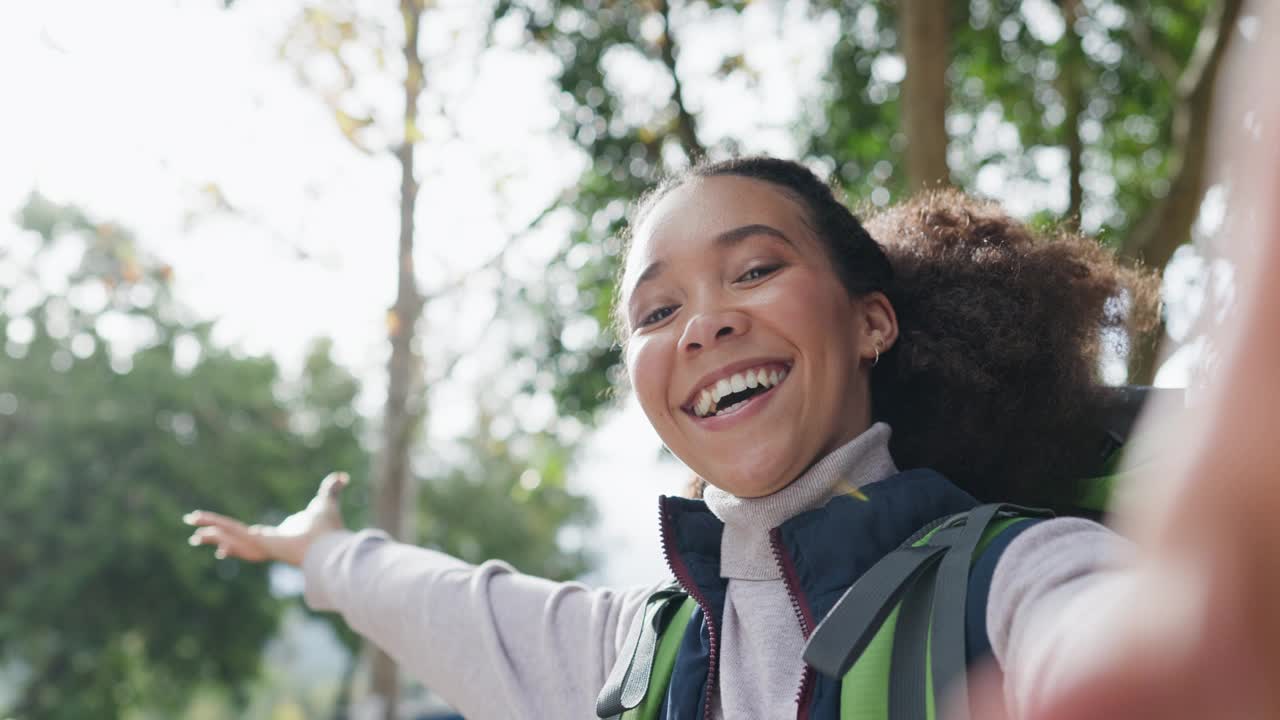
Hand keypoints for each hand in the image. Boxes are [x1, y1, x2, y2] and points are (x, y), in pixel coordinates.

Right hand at [184, 472, 349, 566]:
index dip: (237, 537)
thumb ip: (331, 489)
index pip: (252, 537)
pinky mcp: (259, 542)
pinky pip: (234, 534)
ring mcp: (261, 546)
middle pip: (235, 541)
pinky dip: (217, 530)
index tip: (222, 541)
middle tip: (195, 536)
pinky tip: (200, 529)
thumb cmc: (328, 529)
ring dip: (211, 535)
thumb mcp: (326, 502)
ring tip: (193, 535)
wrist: (330, 544)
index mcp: (277, 538)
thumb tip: (343, 476)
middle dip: (216, 537)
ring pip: (231, 539)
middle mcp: (266, 545)